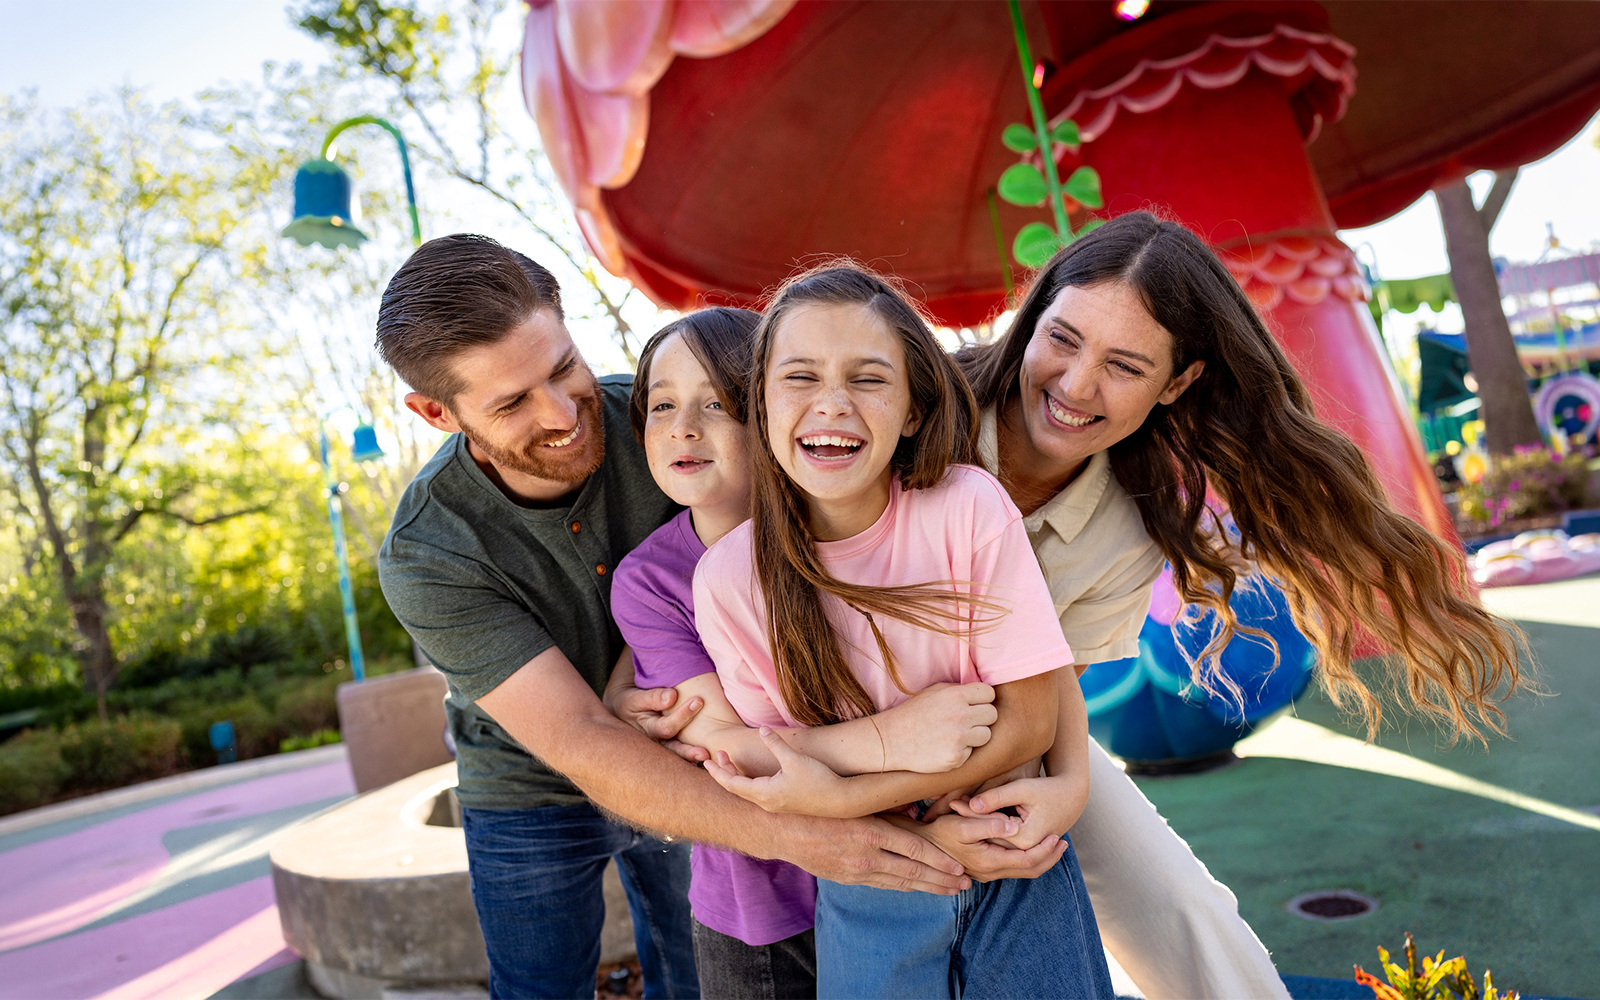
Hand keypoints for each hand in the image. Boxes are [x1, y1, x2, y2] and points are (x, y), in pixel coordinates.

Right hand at [603, 677, 707, 763]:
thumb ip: (653, 697)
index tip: (698, 700)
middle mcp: (657, 743)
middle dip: (688, 752)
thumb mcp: (637, 698)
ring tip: (707, 761)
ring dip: (693, 760)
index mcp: (648, 730)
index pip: (666, 727)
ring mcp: (665, 748)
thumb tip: (672, 696)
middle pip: (673, 749)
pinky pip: (684, 756)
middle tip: (704, 753)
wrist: (628, 712)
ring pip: (679, 757)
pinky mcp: (673, 747)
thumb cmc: (633, 703)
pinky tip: (709, 763)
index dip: (682, 715)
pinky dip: (694, 760)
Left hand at [704, 728, 850, 815]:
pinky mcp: (784, 803)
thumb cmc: (818, 780)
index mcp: (764, 793)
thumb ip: (775, 744)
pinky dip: (749, 780)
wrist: (841, 801)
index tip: (704, 760)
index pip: (731, 783)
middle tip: (717, 755)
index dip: (717, 771)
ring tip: (731, 760)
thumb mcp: (793, 759)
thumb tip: (763, 730)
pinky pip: (758, 792)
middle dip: (724, 771)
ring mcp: (775, 805)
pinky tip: (753, 771)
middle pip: (736, 788)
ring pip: (747, 791)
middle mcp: (766, 803)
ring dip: (737, 776)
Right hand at [780, 814, 971, 894]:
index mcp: (870, 832)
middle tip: (966, 884)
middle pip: (913, 872)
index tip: (959, 867)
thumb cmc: (822, 806)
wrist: (784, 829)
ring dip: (929, 887)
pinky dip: (905, 887)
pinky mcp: (849, 879)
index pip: (914, 850)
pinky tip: (919, 888)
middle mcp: (866, 855)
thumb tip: (917, 813)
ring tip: (951, 891)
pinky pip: (883, 885)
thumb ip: (885, 811)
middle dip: (942, 879)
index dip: (940, 861)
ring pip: (901, 883)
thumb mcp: (856, 802)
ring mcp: (857, 871)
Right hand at [875, 682, 997, 773]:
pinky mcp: (955, 758)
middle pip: (992, 714)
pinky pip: (972, 752)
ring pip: (986, 735)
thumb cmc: (913, 714)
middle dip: (982, 718)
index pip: (989, 694)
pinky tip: (945, 747)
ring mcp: (958, 738)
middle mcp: (959, 715)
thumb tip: (985, 692)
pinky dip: (962, 751)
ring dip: (975, 736)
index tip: (973, 705)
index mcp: (955, 695)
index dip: (982, 700)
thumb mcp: (934, 692)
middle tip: (966, 722)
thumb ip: (959, 690)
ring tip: (956, 735)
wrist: (890, 740)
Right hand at [886, 812, 1065, 882]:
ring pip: (1022, 872)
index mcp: (988, 862)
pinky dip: (1028, 859)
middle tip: (1065, 843)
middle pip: (1029, 871)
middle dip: (1049, 857)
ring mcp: (985, 873)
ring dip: (1040, 859)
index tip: (1059, 836)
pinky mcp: (982, 869)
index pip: (1027, 861)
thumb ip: (989, 824)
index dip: (1045, 850)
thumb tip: (1015, 826)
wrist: (917, 845)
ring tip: (1054, 844)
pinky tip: (1031, 845)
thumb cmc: (937, 830)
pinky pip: (1013, 869)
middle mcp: (988, 873)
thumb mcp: (961, 823)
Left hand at [952, 769, 1089, 851]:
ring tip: (958, 811)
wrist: (1072, 798)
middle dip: (969, 823)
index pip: (989, 828)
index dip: (970, 814)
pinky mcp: (1022, 850)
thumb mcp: (1021, 789)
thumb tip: (968, 803)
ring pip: (993, 843)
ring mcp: (1023, 853)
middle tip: (949, 807)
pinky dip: (987, 833)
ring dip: (977, 829)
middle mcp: (1023, 851)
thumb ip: (995, 798)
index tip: (952, 802)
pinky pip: (1000, 844)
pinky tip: (973, 819)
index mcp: (1023, 839)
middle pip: (989, 839)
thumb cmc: (1048, 790)